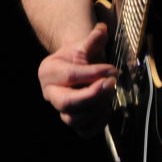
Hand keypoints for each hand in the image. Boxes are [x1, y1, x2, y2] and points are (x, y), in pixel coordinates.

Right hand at [37, 22, 117, 136]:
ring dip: (96, 108)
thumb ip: (93, 39)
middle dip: (92, 95)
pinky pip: (83, 132)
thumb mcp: (83, 46)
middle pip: (67, 103)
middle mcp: (50, 93)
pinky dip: (98, 123)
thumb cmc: (79, 56)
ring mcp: (60, 110)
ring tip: (111, 95)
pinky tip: (108, 108)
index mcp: (49, 71)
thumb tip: (102, 29)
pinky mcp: (73, 122)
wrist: (76, 67)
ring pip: (73, 119)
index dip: (93, 73)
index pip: (70, 76)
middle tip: (112, 84)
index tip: (112, 70)